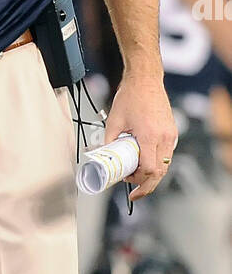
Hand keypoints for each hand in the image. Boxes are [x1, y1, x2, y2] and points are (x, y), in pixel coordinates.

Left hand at [104, 69, 176, 199]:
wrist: (145, 80)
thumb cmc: (130, 97)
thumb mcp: (113, 121)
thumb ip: (108, 142)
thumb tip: (101, 157)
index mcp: (150, 136)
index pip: (149, 170)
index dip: (139, 181)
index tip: (128, 184)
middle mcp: (164, 137)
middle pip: (160, 172)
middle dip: (146, 185)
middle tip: (134, 192)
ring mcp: (171, 135)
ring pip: (165, 165)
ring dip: (152, 175)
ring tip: (136, 178)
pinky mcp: (172, 132)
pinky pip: (167, 155)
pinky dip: (157, 163)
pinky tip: (144, 164)